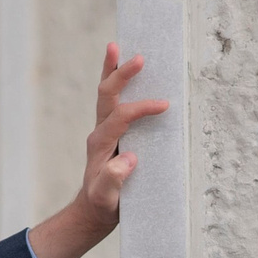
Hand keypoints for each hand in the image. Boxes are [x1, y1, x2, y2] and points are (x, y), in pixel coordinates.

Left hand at [25, 46, 167, 257]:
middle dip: (120, 75)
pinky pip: (113, 102)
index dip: (142, 109)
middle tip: (138, 58)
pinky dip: (117, 83)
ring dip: (111, 70)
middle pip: (107, 95)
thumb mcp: (106, 198)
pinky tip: (124, 69)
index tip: (164, 105)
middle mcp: (100, 131)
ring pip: (106, 94)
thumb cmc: (102, 205)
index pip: (122, 117)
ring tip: (115, 46)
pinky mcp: (112, 132)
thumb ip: (113, 179)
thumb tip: (128, 159)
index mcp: (101, 144)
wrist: (93, 210)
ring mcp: (104, 129)